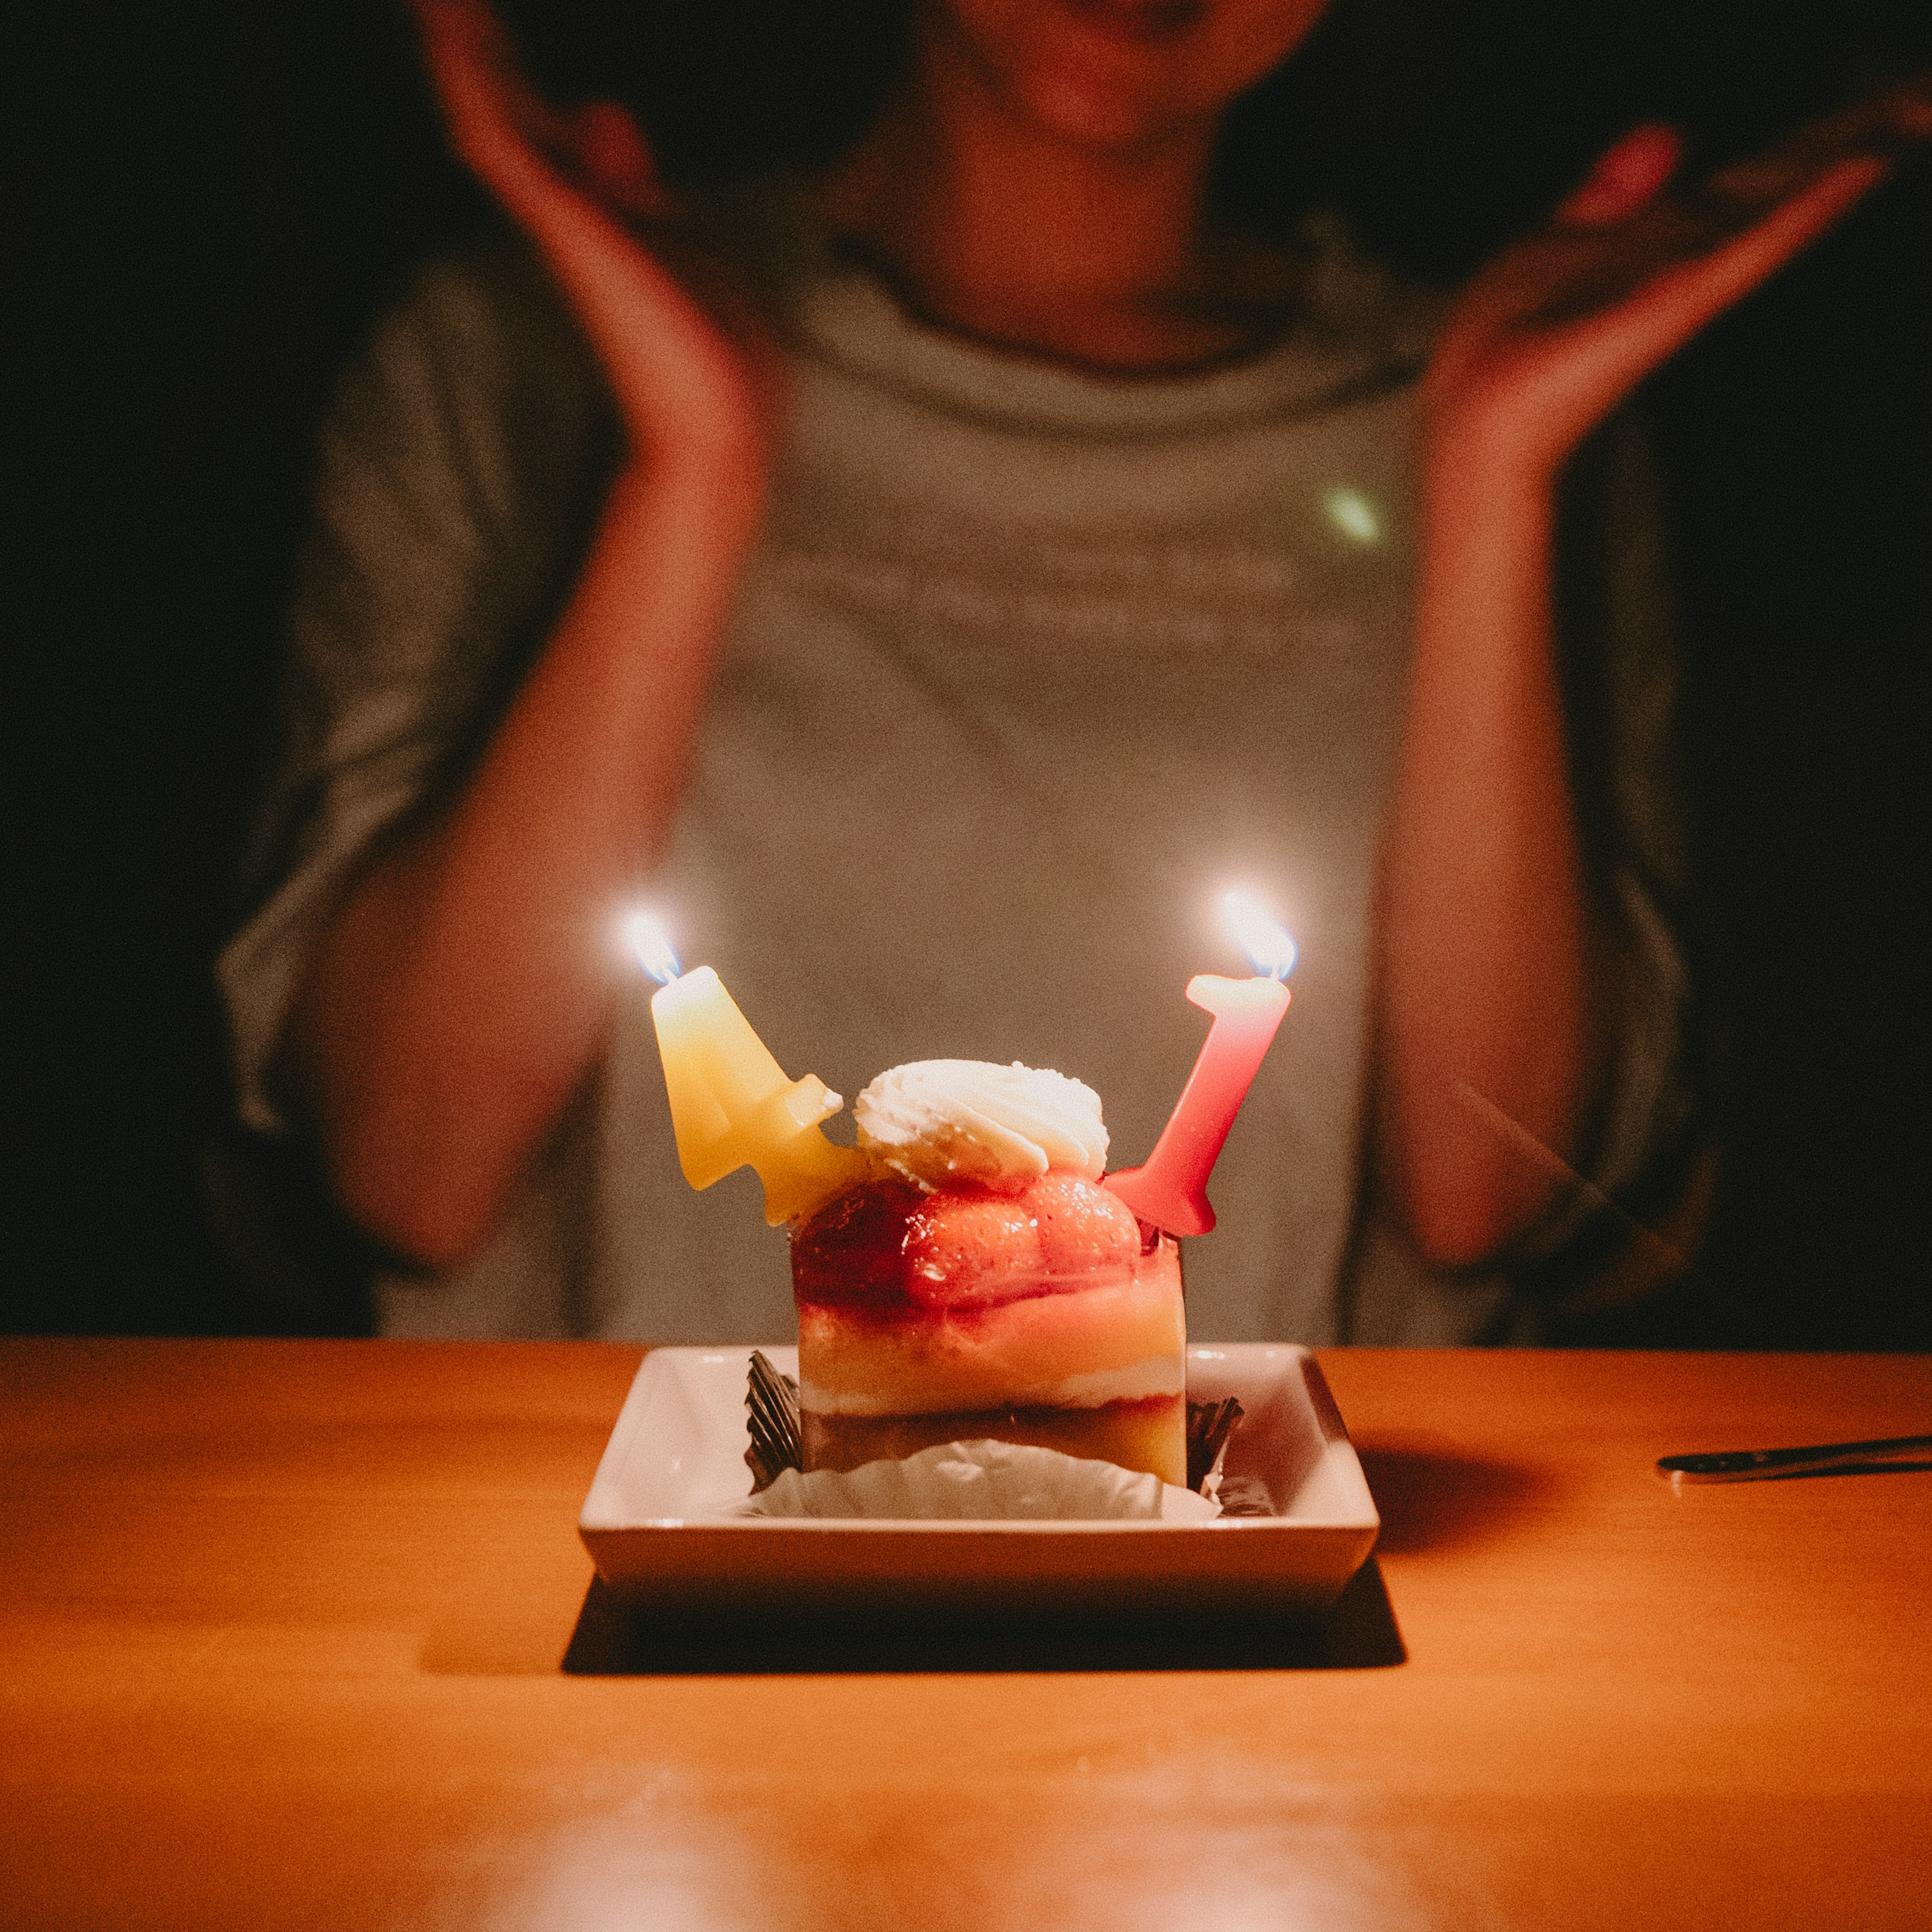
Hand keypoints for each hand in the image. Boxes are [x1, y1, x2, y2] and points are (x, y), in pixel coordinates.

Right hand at [409, 0, 775, 478]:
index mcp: (604, 218)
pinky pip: (495, 137)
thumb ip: (636, 187)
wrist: (715, 421)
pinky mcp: (557, 222)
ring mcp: (559, 218)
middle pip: (512, 114)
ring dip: (457, 48)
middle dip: (478, 49)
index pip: (551, 133)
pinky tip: (443, 21)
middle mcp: (570, 215)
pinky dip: (467, 79)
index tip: (490, 28)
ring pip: (491, 115)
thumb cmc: (717, 354)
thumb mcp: (685, 243)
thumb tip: (601, 112)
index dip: (522, 81)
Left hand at [1424, 76, 1931, 481]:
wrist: (1478, 413)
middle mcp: (1688, 253)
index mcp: (1660, 237)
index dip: (1817, 138)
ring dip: (1854, 150)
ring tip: (1923, 106)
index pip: (1753, 175)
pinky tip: (1862, 167)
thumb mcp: (1553, 244)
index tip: (1885, 102)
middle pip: (1785, 177)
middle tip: (1930, 92)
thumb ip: (1611, 194)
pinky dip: (1806, 206)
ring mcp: (1690, 278)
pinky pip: (1753, 244)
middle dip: (1858, 131)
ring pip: (1785, 199)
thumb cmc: (1505, 346)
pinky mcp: (1679, 302)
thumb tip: (1669, 130)